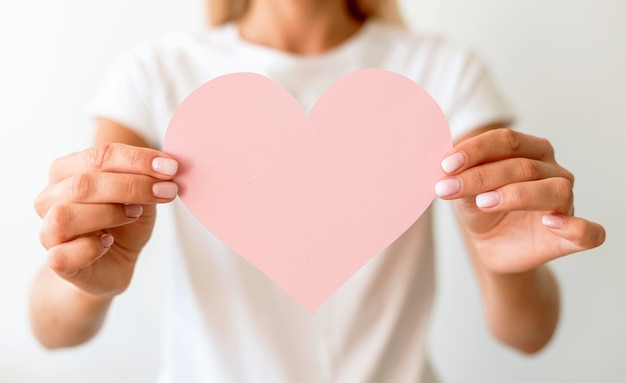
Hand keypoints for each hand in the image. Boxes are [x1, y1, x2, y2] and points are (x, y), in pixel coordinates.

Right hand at [34, 143, 178, 295]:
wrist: (114, 266)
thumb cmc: (123, 227)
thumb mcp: (141, 198)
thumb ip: (146, 181)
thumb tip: (165, 167)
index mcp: (68, 171)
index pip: (100, 155)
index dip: (137, 159)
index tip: (170, 167)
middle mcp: (51, 197)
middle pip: (83, 184)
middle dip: (131, 186)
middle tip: (165, 191)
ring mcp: (48, 229)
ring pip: (65, 216)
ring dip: (108, 213)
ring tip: (134, 215)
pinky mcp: (55, 261)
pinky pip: (64, 254)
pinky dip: (92, 248)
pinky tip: (108, 243)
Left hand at [435, 128, 604, 273]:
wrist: (490, 246)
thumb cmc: (480, 208)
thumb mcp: (464, 189)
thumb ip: (460, 174)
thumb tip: (444, 165)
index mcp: (530, 151)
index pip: (507, 140)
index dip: (475, 149)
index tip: (445, 165)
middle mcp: (553, 172)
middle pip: (524, 166)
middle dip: (482, 176)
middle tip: (448, 188)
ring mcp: (565, 203)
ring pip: (555, 190)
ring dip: (517, 195)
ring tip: (483, 203)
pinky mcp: (571, 237)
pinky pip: (589, 232)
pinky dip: (575, 227)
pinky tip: (551, 223)